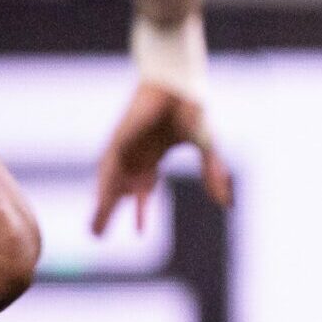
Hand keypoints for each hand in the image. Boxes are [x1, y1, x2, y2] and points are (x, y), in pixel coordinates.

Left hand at [93, 83, 231, 233]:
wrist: (177, 85)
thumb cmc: (191, 110)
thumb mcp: (206, 149)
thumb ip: (213, 174)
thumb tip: (227, 203)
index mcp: (154, 155)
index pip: (144, 189)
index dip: (141, 211)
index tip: (140, 232)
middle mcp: (135, 155)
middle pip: (120, 190)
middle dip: (110, 212)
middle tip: (97, 235)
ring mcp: (124, 149)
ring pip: (109, 185)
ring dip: (102, 208)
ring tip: (95, 233)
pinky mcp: (118, 142)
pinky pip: (107, 171)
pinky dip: (104, 190)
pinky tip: (100, 206)